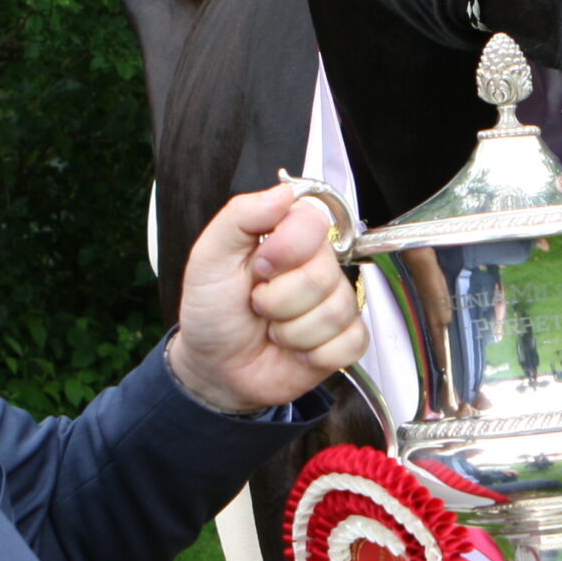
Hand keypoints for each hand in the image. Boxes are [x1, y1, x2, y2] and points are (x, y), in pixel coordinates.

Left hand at [169, 184, 367, 412]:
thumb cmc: (212, 311)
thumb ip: (241, 215)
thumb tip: (284, 191)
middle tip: (258, 305)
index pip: (314, 223)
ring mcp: (334, 303)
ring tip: (273, 329)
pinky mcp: (345, 339)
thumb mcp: (209, 257)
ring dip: (292, 331)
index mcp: (287, 237)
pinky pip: (352, 341)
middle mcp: (316, 266)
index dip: (287, 250)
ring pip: (336, 312)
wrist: (215, 369)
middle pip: (324, 275)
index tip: (259, 268)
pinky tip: (296, 351)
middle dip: (279, 300)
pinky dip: (316, 354)